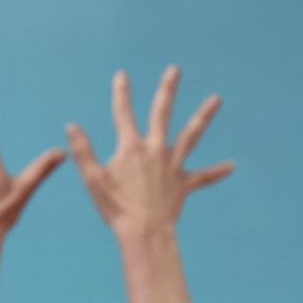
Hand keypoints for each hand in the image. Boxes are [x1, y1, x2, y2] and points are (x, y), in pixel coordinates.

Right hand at [67, 66, 233, 241]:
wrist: (144, 231)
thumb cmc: (115, 208)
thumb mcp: (92, 179)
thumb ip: (82, 151)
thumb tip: (71, 126)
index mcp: (132, 148)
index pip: (123, 114)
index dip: (121, 94)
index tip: (122, 75)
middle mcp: (155, 150)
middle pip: (162, 114)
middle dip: (167, 90)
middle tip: (175, 70)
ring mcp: (172, 166)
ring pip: (191, 136)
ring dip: (203, 116)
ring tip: (216, 99)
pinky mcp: (183, 184)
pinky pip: (202, 177)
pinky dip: (216, 173)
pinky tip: (231, 167)